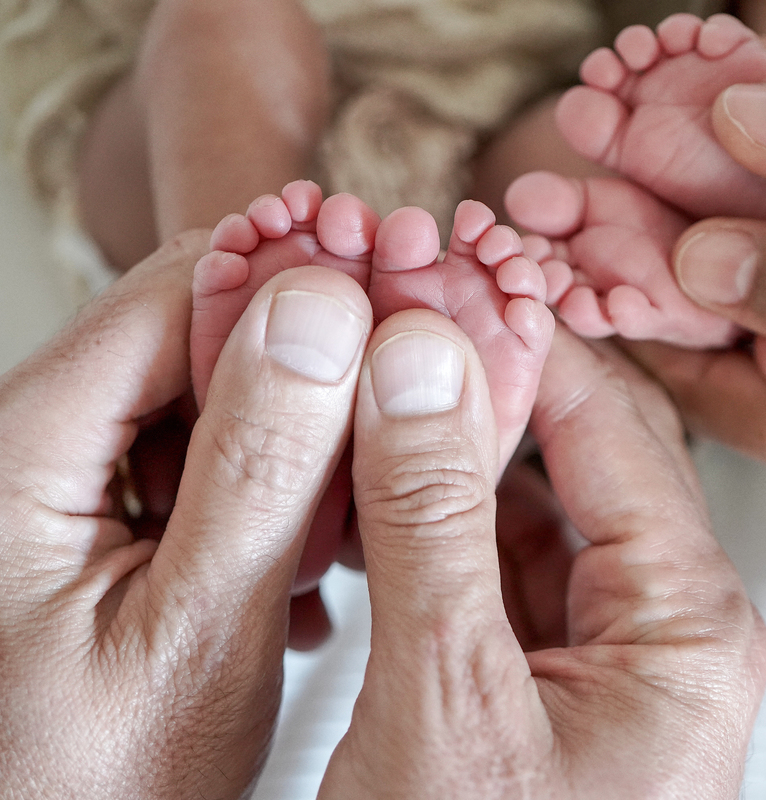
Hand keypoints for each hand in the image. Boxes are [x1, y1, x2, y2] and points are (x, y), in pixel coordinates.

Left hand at [0, 233, 370, 797]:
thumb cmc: (96, 782)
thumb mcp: (201, 629)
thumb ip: (263, 465)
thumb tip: (321, 314)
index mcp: (20, 450)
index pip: (177, 292)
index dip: (298, 287)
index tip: (395, 301)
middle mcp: (26, 443)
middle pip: (192, 336)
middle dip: (305, 380)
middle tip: (382, 439)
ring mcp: (60, 479)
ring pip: (206, 397)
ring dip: (291, 449)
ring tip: (327, 539)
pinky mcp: (95, 513)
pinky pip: (195, 456)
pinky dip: (262, 494)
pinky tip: (290, 567)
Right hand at [319, 320, 765, 797]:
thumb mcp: (448, 706)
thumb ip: (430, 529)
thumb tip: (415, 369)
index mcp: (690, 629)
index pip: (613, 425)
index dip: (522, 339)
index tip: (441, 280)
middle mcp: (671, 634)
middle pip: (588, 453)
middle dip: (493, 383)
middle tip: (407, 318)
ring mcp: (615, 662)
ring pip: (538, 510)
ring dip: (458, 454)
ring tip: (377, 392)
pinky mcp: (556, 688)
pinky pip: (506, 571)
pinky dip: (440, 529)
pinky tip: (378, 497)